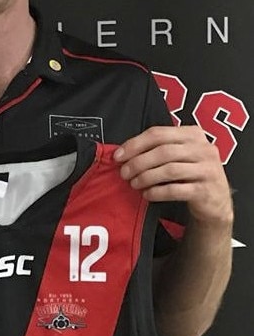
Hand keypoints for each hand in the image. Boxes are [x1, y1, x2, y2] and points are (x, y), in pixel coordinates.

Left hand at [113, 125, 232, 226]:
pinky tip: (147, 194)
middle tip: (124, 173)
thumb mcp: (180, 155)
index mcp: (193, 134)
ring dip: (146, 177)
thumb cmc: (190, 174)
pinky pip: (176, 190)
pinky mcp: (206, 190)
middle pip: (163, 151)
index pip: (158, 133)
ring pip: (169, 170)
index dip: (135, 144)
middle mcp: (204, 148)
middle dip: (138, 162)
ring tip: (134, 184)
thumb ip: (158, 149)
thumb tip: (123, 153)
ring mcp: (208, 169)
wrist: (216, 202)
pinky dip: (157, 192)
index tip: (118, 156)